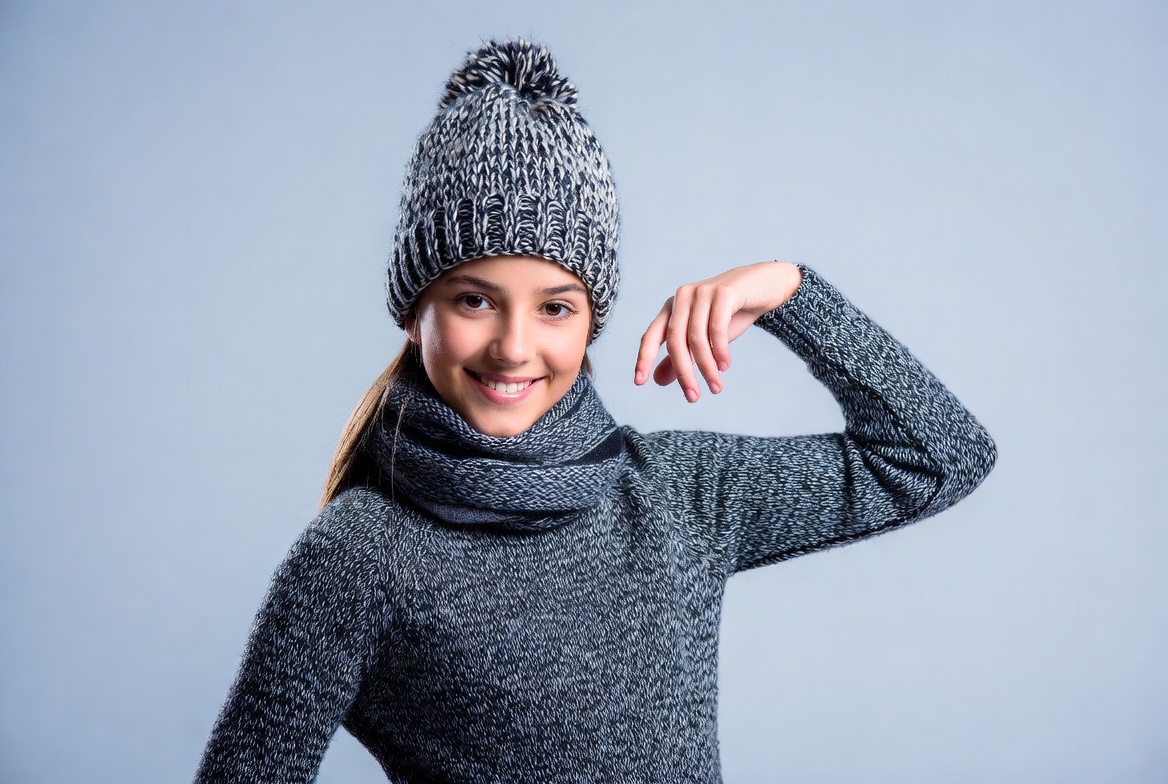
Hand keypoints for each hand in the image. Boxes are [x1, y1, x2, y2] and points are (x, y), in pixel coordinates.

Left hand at [634, 261, 802, 401]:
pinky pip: (717, 328)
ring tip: (716, 386)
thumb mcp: (704, 338)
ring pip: (697, 338)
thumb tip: (658, 380)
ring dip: (706, 367)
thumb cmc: (731, 313)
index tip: (639, 382)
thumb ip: (682, 356)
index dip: (643, 358)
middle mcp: (682, 297)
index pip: (651, 335)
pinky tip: (725, 365)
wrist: (765, 285)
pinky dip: (720, 350)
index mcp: (672, 307)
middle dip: (683, 373)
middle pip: (675, 342)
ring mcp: (702, 292)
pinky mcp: (723, 292)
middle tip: (693, 397)